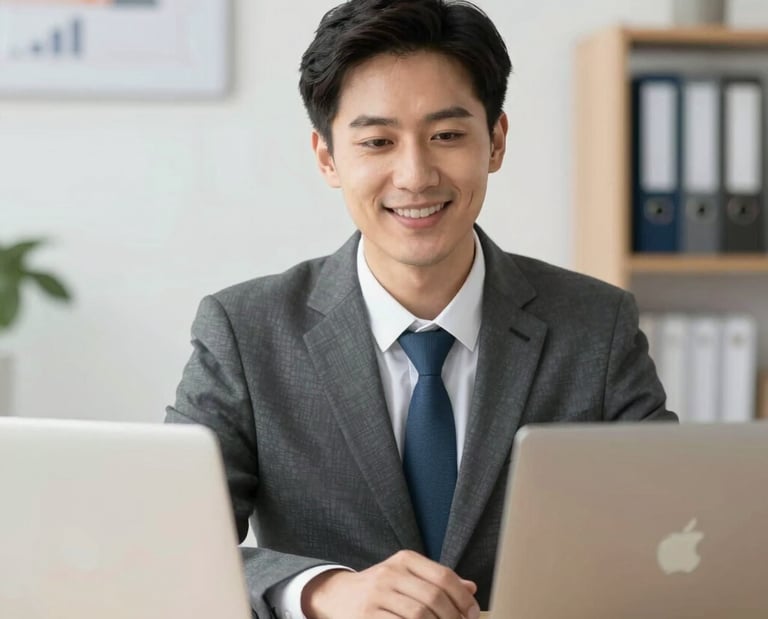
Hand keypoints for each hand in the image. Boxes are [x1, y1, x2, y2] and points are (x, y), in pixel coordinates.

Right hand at [301, 549, 479, 618]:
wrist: (336, 595)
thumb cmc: (378, 588)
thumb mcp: (406, 575)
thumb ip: (436, 580)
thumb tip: (471, 588)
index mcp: (404, 560)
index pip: (443, 575)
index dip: (463, 598)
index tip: (473, 614)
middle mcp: (391, 573)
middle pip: (434, 597)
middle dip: (454, 618)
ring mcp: (377, 595)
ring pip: (419, 615)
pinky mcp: (367, 616)